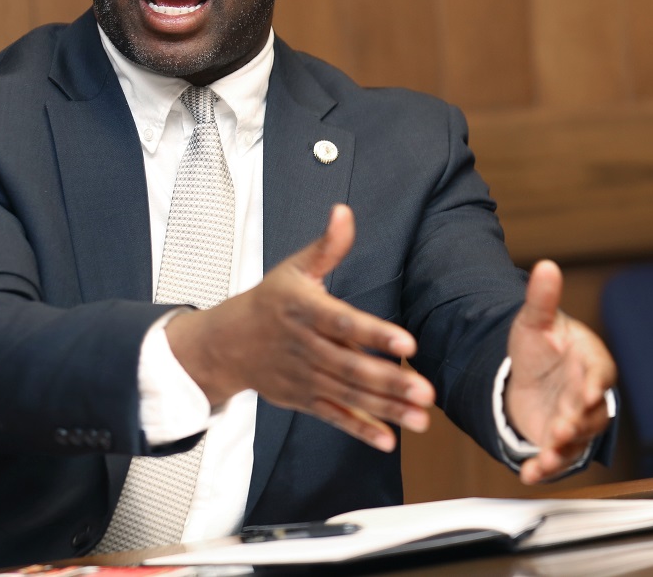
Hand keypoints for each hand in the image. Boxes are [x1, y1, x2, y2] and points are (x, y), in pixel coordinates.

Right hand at [165, 204, 434, 451]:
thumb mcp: (294, 269)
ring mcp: (305, 377)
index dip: (375, 334)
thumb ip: (327, 246)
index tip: (408, 343)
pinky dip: (359, 430)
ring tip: (421, 418)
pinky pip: (334, 416)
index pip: (344, 323)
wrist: (226, 344)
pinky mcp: (304, 399)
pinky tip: (388, 440)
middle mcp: (306, 347)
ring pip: (349, 395)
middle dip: (390, 381)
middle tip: (426, 391)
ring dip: (386, 409)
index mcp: (305, 311)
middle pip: (352, 367)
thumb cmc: (269, 302)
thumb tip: (344, 212)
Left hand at [505, 260, 616, 483]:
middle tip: (563, 427)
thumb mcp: (535, 321)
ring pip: (577, 440)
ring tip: (547, 456)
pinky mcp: (557, 441)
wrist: (528, 374)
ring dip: (562, 450)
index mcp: (591, 364)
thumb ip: (542, 299)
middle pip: (591, 414)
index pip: (599, 375)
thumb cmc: (541, 346)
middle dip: (578, 422)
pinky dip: (545, 469)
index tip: (587, 393)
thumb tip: (546, 265)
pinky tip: (529, 474)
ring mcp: (575, 422)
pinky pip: (556, 458)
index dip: (594, 385)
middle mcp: (587, 397)